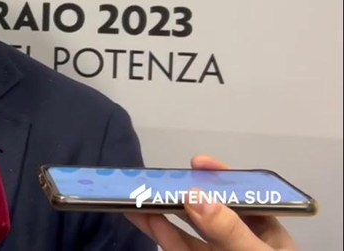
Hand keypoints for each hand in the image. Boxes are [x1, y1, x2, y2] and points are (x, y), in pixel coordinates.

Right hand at [125, 155, 296, 249]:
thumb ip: (228, 230)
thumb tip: (196, 196)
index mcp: (266, 233)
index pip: (245, 196)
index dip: (222, 176)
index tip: (196, 163)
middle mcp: (239, 242)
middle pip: (209, 210)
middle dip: (181, 193)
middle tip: (156, 179)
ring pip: (187, 230)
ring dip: (162, 212)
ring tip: (138, 197)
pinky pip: (179, 247)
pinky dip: (161, 232)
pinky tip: (147, 219)